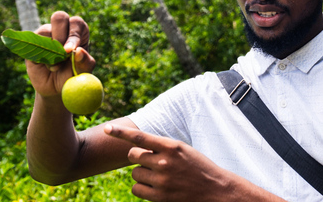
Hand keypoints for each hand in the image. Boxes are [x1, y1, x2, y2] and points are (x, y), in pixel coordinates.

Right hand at [26, 11, 95, 96]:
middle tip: (62, 53)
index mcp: (79, 32)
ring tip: (56, 65)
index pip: (76, 23)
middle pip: (59, 17)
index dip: (74, 35)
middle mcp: (63, 29)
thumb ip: (85, 62)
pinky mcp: (32, 42)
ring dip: (51, 49)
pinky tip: (47, 66)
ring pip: (45, 29)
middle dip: (61, 35)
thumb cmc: (73, 75)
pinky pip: (33, 41)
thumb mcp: (83, 72)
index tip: (70, 50)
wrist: (56, 87)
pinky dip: (40, 55)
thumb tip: (79, 51)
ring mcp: (46, 33)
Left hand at [104, 124, 232, 201]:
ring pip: (135, 173)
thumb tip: (137, 148)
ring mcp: (162, 180)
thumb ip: (162, 147)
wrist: (215, 189)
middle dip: (137, 157)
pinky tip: (155, 186)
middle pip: (133, 155)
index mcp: (171, 146)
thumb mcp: (183, 150)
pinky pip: (137, 189)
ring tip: (159, 175)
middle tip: (150, 160)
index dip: (121, 132)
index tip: (107, 128)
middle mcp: (164, 162)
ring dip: (142, 173)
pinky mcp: (160, 196)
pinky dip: (142, 187)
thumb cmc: (197, 166)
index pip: (140, 137)